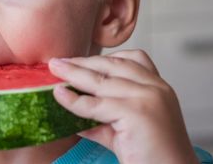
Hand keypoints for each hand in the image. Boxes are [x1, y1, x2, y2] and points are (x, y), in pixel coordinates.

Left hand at [49, 49, 198, 163]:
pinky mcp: (136, 113)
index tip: (76, 60)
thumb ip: (101, 114)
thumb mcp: (124, 127)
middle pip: (111, 65)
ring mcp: (147, 98)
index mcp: (158, 86)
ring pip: (100, 82)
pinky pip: (95, 105)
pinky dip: (73, 100)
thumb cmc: (150, 156)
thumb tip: (70, 103)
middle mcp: (155, 87)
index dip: (99, 58)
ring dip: (73, 75)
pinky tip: (59, 95)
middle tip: (57, 62)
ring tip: (54, 70)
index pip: (129, 59)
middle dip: (82, 62)